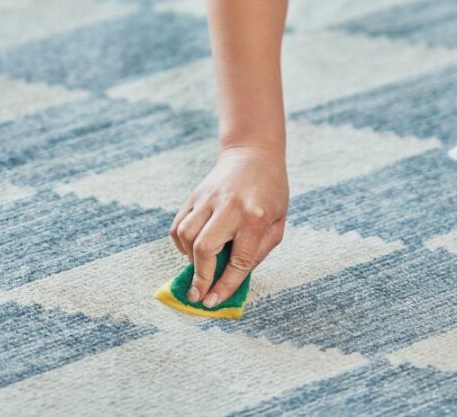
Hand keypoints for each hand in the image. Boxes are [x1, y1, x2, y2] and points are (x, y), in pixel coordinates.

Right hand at [168, 143, 288, 308]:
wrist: (254, 154)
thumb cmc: (271, 193)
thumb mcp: (277, 224)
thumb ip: (258, 253)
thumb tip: (232, 281)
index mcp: (255, 217)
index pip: (238, 261)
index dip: (224, 286)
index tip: (212, 302)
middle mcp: (229, 207)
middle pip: (204, 247)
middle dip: (199, 276)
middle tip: (197, 294)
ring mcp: (208, 199)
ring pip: (186, 235)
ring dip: (189, 258)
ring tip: (200, 265)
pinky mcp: (194, 195)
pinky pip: (178, 225)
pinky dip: (181, 243)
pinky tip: (192, 249)